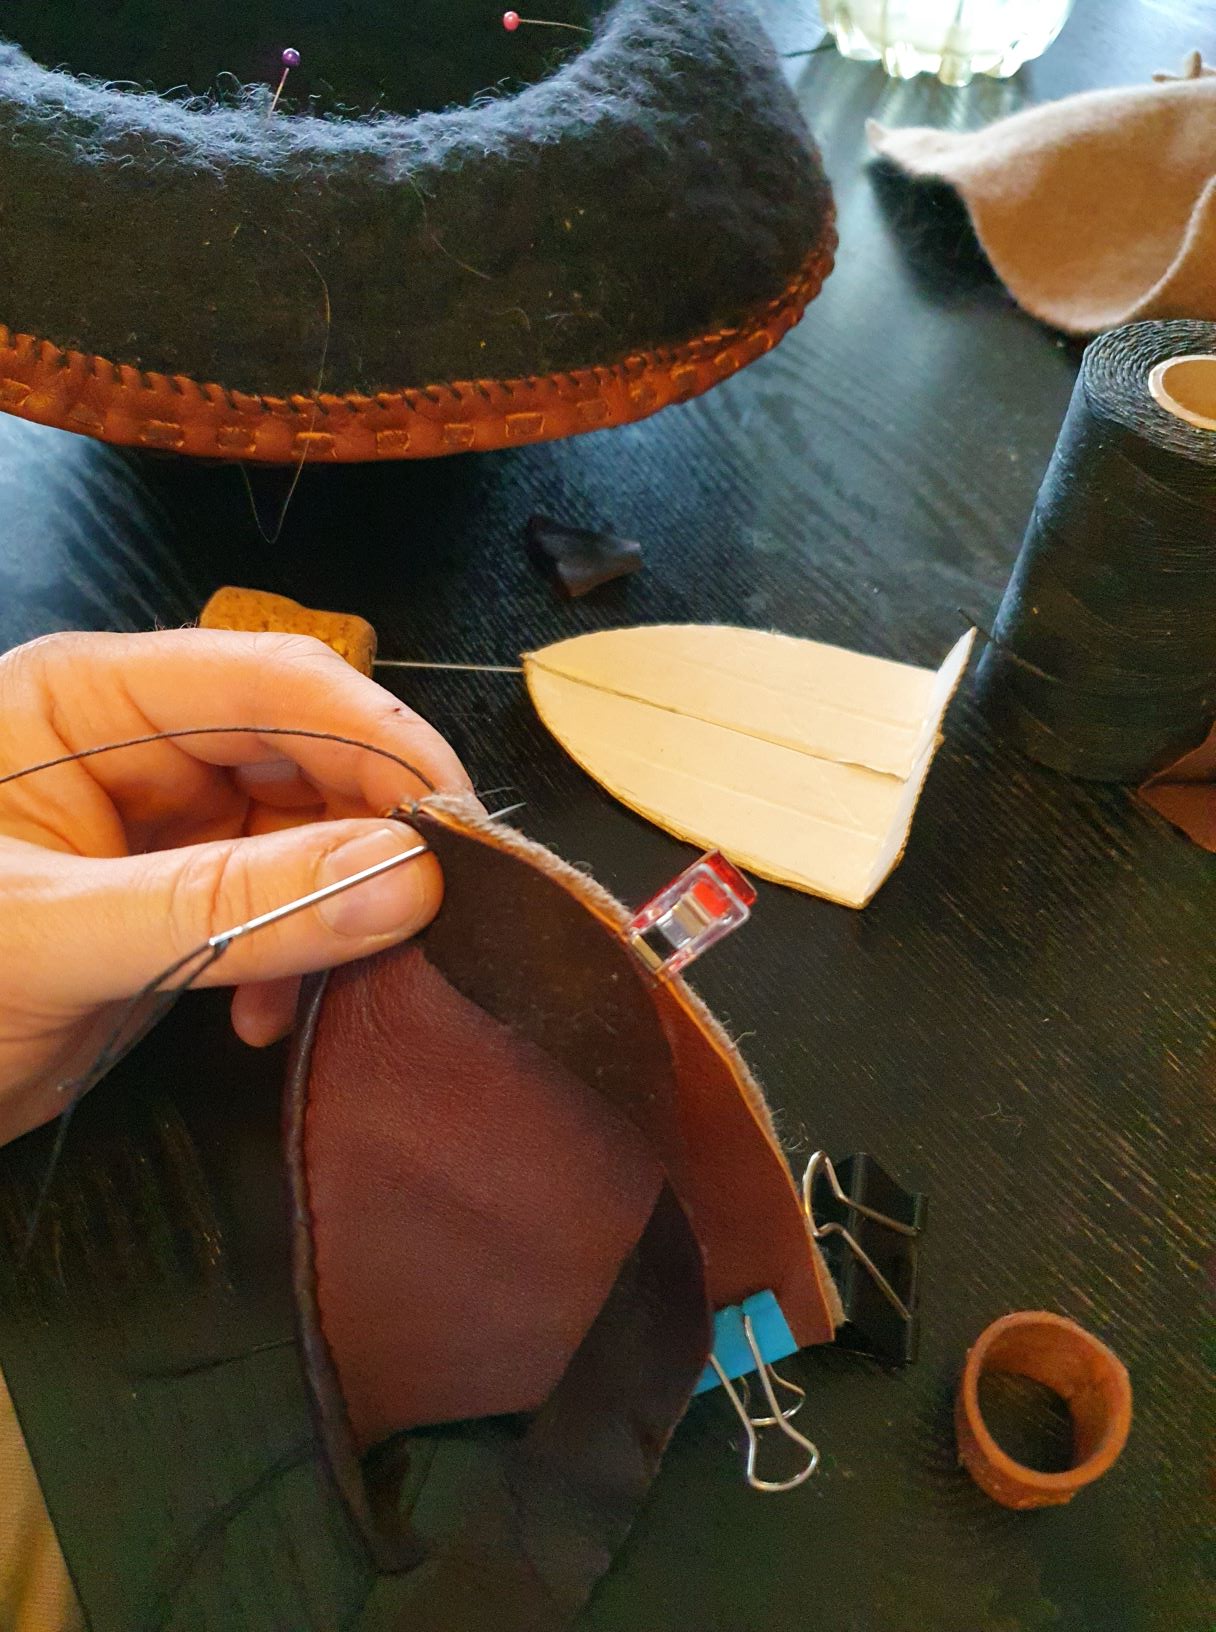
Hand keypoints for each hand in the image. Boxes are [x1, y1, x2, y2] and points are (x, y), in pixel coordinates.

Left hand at [0, 627, 469, 1146]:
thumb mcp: (60, 941)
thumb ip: (233, 908)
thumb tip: (410, 878)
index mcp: (89, 701)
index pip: (273, 681)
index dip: (379, 740)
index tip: (456, 827)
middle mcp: (137, 742)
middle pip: (305, 750)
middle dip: (371, 829)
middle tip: (432, 912)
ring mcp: (159, 824)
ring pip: (306, 832)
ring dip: (338, 906)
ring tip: (340, 979)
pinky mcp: (172, 899)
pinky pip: (277, 903)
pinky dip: (296, 956)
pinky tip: (265, 1017)